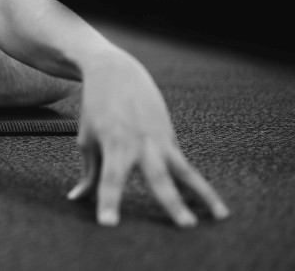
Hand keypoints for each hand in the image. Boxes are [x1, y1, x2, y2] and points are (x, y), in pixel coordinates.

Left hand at [66, 51, 229, 226]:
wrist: (116, 71)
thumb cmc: (96, 107)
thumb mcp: (87, 138)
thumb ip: (89, 171)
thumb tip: (77, 199)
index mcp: (113, 142)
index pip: (109, 178)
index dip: (109, 200)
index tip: (108, 223)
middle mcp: (140, 142)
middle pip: (157, 177)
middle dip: (172, 202)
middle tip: (185, 225)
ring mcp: (159, 140)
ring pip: (185, 171)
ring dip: (204, 194)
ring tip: (220, 216)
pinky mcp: (169, 138)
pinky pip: (185, 165)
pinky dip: (196, 184)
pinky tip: (210, 205)